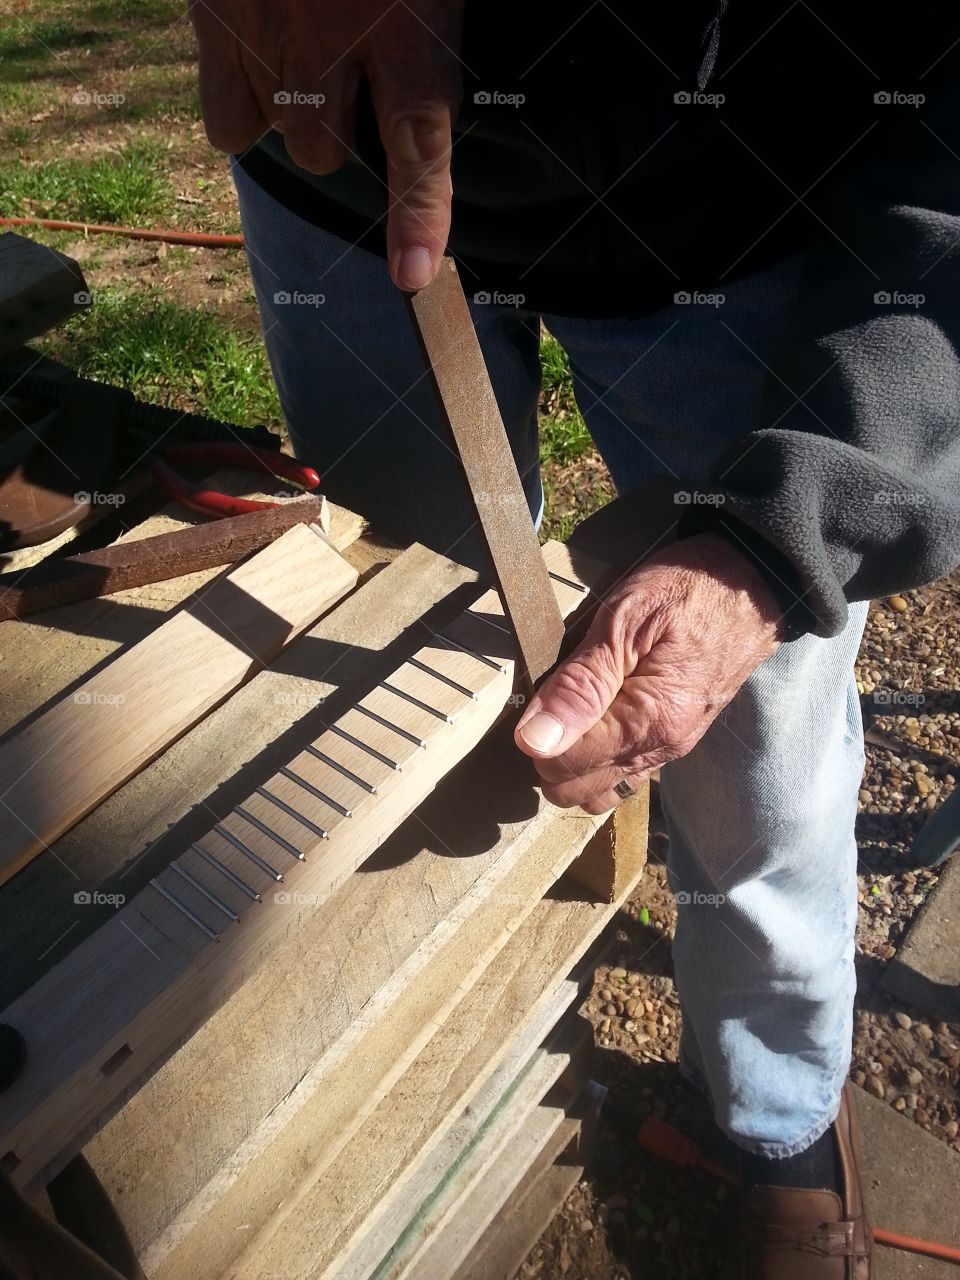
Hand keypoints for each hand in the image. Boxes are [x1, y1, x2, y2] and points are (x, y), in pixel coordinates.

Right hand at [189, 0, 465, 289]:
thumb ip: (424, 39)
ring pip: (277, 136)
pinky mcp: (213, 15)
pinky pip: (226, 121)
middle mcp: (328, 30)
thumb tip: (425, 108)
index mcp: (405, 15)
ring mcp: (263, 24)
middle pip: (325, 150)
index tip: (414, 275)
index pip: (416, 139)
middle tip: (345, 72)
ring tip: (302, 52)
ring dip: (291, 114)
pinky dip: (242, 108)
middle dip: (336, 131)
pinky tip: (259, 60)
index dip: (417, 216)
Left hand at [514, 533, 782, 813]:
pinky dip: (599, 762)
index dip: (535, 737)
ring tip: (564, 715)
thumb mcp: (623, 622)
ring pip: (602, 790)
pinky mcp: (676, 739)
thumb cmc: (687, 590)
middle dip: (548, 758)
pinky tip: (592, 723)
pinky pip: (626, 773)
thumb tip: (533, 741)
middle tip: (543, 706)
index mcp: (648, 723)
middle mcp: (662, 749)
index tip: (533, 698)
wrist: (751, 581)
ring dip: (572, 766)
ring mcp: (672, 748)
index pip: (564, 766)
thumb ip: (579, 685)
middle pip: (578, 790)